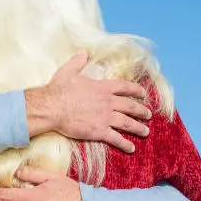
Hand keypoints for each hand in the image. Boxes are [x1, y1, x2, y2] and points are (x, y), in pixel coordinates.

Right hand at [25, 52, 151, 152]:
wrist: (52, 107)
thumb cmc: (59, 90)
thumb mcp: (68, 71)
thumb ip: (77, 62)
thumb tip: (83, 52)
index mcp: (102, 87)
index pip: (124, 87)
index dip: (135, 90)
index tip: (143, 93)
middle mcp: (107, 102)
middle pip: (130, 106)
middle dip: (141, 111)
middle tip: (148, 114)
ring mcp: (105, 118)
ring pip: (127, 123)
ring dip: (138, 128)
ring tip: (145, 132)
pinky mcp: (99, 131)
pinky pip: (116, 138)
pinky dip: (125, 144)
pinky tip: (131, 148)